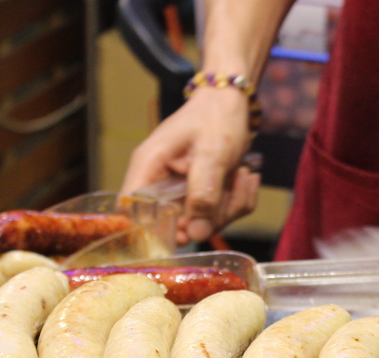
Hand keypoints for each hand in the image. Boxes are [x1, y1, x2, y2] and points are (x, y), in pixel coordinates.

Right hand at [121, 88, 261, 245]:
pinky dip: (237, 199)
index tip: (184, 233)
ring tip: (243, 174)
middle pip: (175, 223)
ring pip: (202, 221)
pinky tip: (246, 176)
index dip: (152, 229)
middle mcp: (160, 181)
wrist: (233, 101)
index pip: (132, 210)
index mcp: (149, 166)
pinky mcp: (200, 192)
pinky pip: (218, 213)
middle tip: (232, 188)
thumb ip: (203, 194)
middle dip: (211, 215)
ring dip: (230, 204)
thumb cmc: (216, 117)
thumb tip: (196, 234)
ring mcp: (181, 189)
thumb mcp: (212, 154)